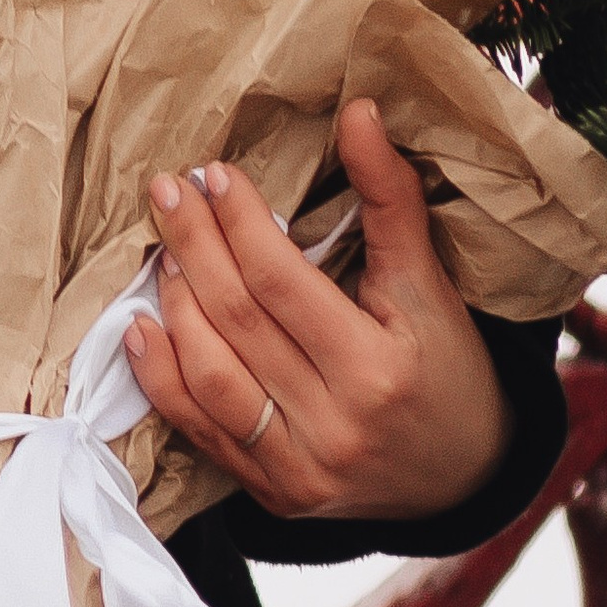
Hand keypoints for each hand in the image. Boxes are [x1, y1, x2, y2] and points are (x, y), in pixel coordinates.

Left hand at [122, 98, 511, 524]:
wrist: (465, 475)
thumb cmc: (448, 368)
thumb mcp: (430, 285)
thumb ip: (391, 198)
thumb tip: (359, 110)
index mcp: (380, 369)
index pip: (282, 281)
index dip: (240, 222)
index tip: (213, 174)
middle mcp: (337, 426)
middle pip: (239, 322)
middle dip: (194, 246)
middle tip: (167, 192)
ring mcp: (301, 470)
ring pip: (211, 378)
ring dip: (174, 306)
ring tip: (163, 252)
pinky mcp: (275, 495)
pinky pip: (201, 433)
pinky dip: (163, 379)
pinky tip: (141, 329)